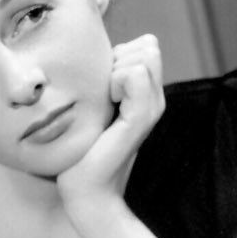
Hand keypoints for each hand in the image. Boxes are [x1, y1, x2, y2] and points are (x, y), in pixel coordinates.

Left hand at [56, 35, 164, 207]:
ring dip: (115, 69)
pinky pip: (135, 74)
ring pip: (144, 56)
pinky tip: (108, 103)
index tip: (102, 83)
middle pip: (148, 47)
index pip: (147, 45)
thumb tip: (96, 55)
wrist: (86, 192)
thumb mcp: (95, 107)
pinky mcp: (140, 119)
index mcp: (146, 95)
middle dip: (119, 58)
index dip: (121, 54)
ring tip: (105, 99)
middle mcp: (155, 100)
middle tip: (102, 91)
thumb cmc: (81, 151)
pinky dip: (116, 80)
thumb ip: (102, 81)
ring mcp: (151, 109)